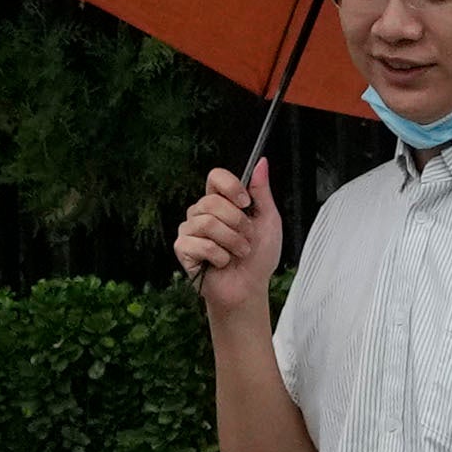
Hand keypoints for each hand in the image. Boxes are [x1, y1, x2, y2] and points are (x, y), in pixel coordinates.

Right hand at [170, 159, 287, 321]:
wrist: (249, 288)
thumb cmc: (258, 257)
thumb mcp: (268, 220)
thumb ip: (262, 191)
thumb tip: (261, 162)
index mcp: (221, 202)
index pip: (216, 177)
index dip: (231, 186)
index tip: (246, 203)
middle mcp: (202, 212)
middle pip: (213, 201)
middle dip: (238, 223)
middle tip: (246, 239)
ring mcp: (190, 230)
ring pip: (208, 222)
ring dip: (232, 241)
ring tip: (238, 253)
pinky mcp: (183, 249)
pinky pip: (200, 244)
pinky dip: (219, 256)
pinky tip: (221, 263)